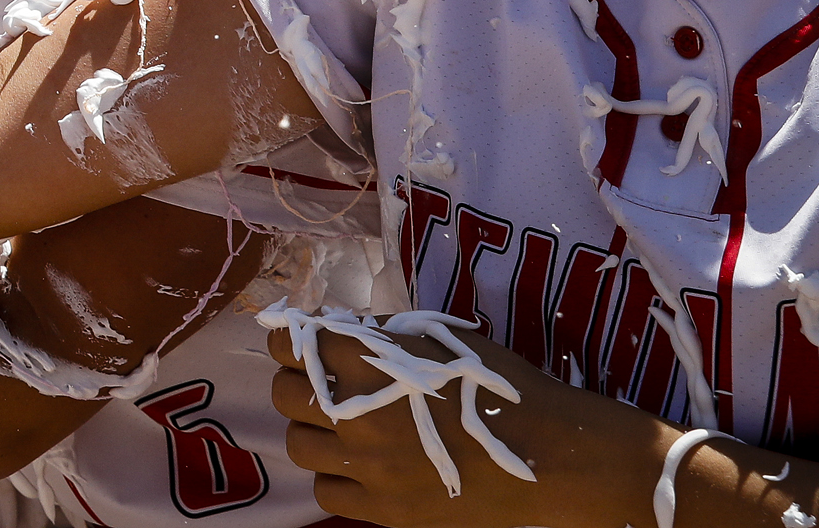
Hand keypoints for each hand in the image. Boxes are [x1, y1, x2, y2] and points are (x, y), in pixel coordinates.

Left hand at [267, 319, 602, 527]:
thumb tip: (332, 328)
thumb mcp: (438, 340)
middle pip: (283, 395)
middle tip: (322, 385)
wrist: (553, 460)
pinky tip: (363, 467)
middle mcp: (352, 413)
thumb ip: (378, 333)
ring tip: (342, 428)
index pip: (288, 345)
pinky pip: (329, 492)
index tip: (302, 346)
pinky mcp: (385, 511)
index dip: (290, 343)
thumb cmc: (500, 389)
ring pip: (299, 446)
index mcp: (362, 361)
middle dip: (296, 383)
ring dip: (313, 431)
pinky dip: (337, 477)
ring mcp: (366, 468)